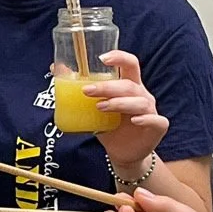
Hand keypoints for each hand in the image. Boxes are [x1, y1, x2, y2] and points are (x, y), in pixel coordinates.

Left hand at [86, 50, 167, 167]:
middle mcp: (141, 95)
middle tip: (86, 91)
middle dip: (107, 86)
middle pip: (128, 84)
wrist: (122, 153)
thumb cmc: (109, 126)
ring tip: (100, 107)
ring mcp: (150, 111)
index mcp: (129, 85)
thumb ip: (80, 90)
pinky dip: (146, 118)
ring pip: (139, 101)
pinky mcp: (157, 128)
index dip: (119, 58)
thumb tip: (55, 68)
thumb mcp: (93, 107)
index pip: (130, 64)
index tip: (102, 58)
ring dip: (119, 103)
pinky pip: (156, 120)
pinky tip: (134, 120)